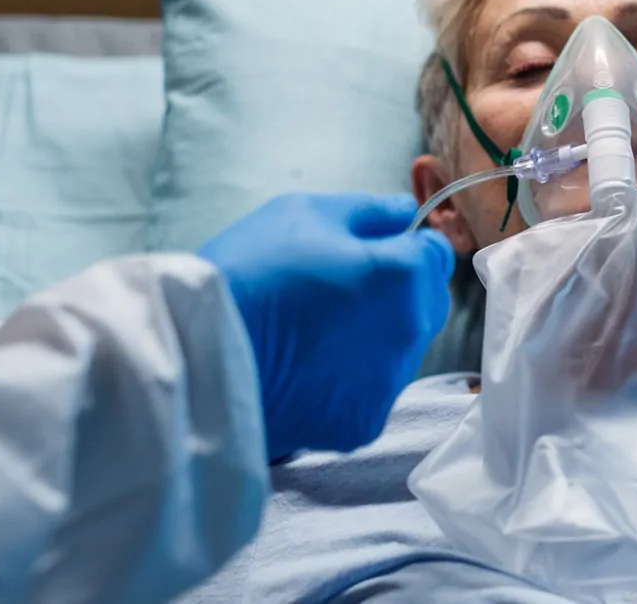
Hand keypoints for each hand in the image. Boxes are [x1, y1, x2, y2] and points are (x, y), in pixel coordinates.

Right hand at [200, 193, 453, 459]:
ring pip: (401, 351)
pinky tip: (307, 368)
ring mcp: (390, 383)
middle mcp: (410, 332)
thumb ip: (368, 212)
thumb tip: (404, 214)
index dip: (403, 248)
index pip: (435, 254)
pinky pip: (371, 393)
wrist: (201, 355)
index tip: (367, 253)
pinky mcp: (363, 423)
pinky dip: (350, 382)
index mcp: (404, 276)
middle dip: (398, 293)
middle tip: (337, 292)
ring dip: (375, 339)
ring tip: (314, 332)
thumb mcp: (304, 213)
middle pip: (426, 304)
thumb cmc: (250, 272)